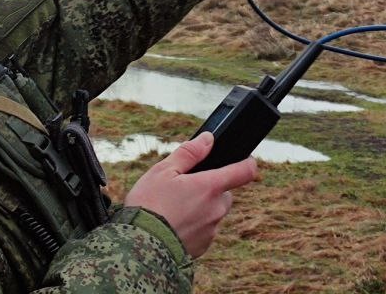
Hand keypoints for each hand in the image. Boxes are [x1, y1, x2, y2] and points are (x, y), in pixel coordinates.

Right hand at [123, 132, 258, 257]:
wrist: (138, 247)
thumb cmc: (148, 205)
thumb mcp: (163, 171)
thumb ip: (189, 153)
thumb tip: (208, 139)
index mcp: (210, 187)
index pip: (245, 172)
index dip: (247, 163)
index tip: (244, 160)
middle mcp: (216, 209)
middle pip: (223, 193)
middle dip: (209, 188)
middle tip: (183, 188)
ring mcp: (211, 230)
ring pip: (212, 212)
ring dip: (199, 208)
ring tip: (171, 209)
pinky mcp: (202, 247)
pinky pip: (203, 230)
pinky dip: (192, 226)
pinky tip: (171, 225)